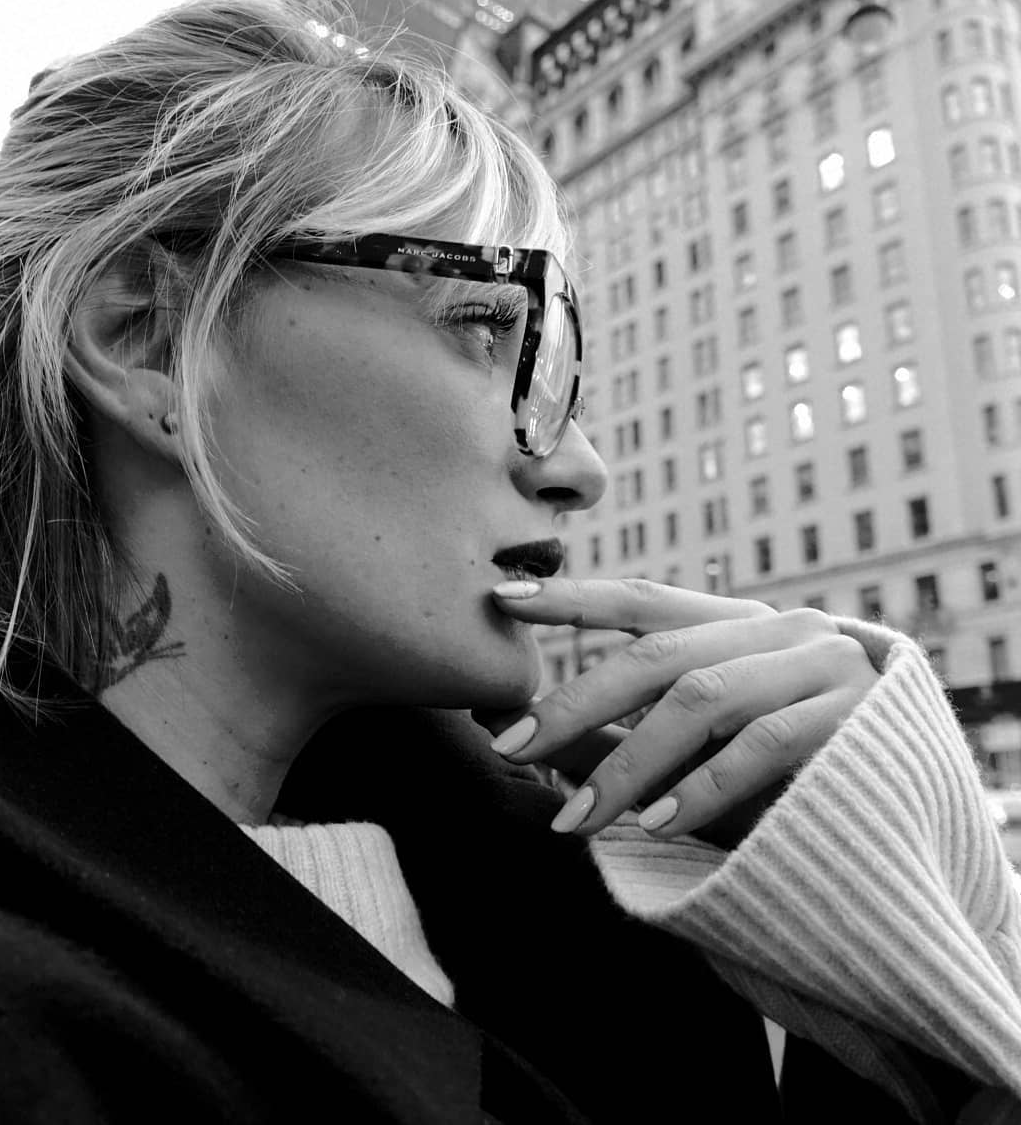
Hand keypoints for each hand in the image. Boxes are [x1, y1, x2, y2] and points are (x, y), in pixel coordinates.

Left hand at [476, 579, 878, 842]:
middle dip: (576, 702)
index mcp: (739, 625)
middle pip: (656, 656)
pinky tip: (658, 823)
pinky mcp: (853, 717)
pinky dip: (704, 786)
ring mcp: (820, 666)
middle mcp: (779, 630)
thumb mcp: (706, 747)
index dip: (572, 597)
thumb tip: (528, 735)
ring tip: (577, 818)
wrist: (917, 795)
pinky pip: (763, 745)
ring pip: (702, 699)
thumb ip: (627, 733)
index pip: (644, 600)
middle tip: (513, 746)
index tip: (501, 598)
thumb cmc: (794, 768)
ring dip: (629, 763)